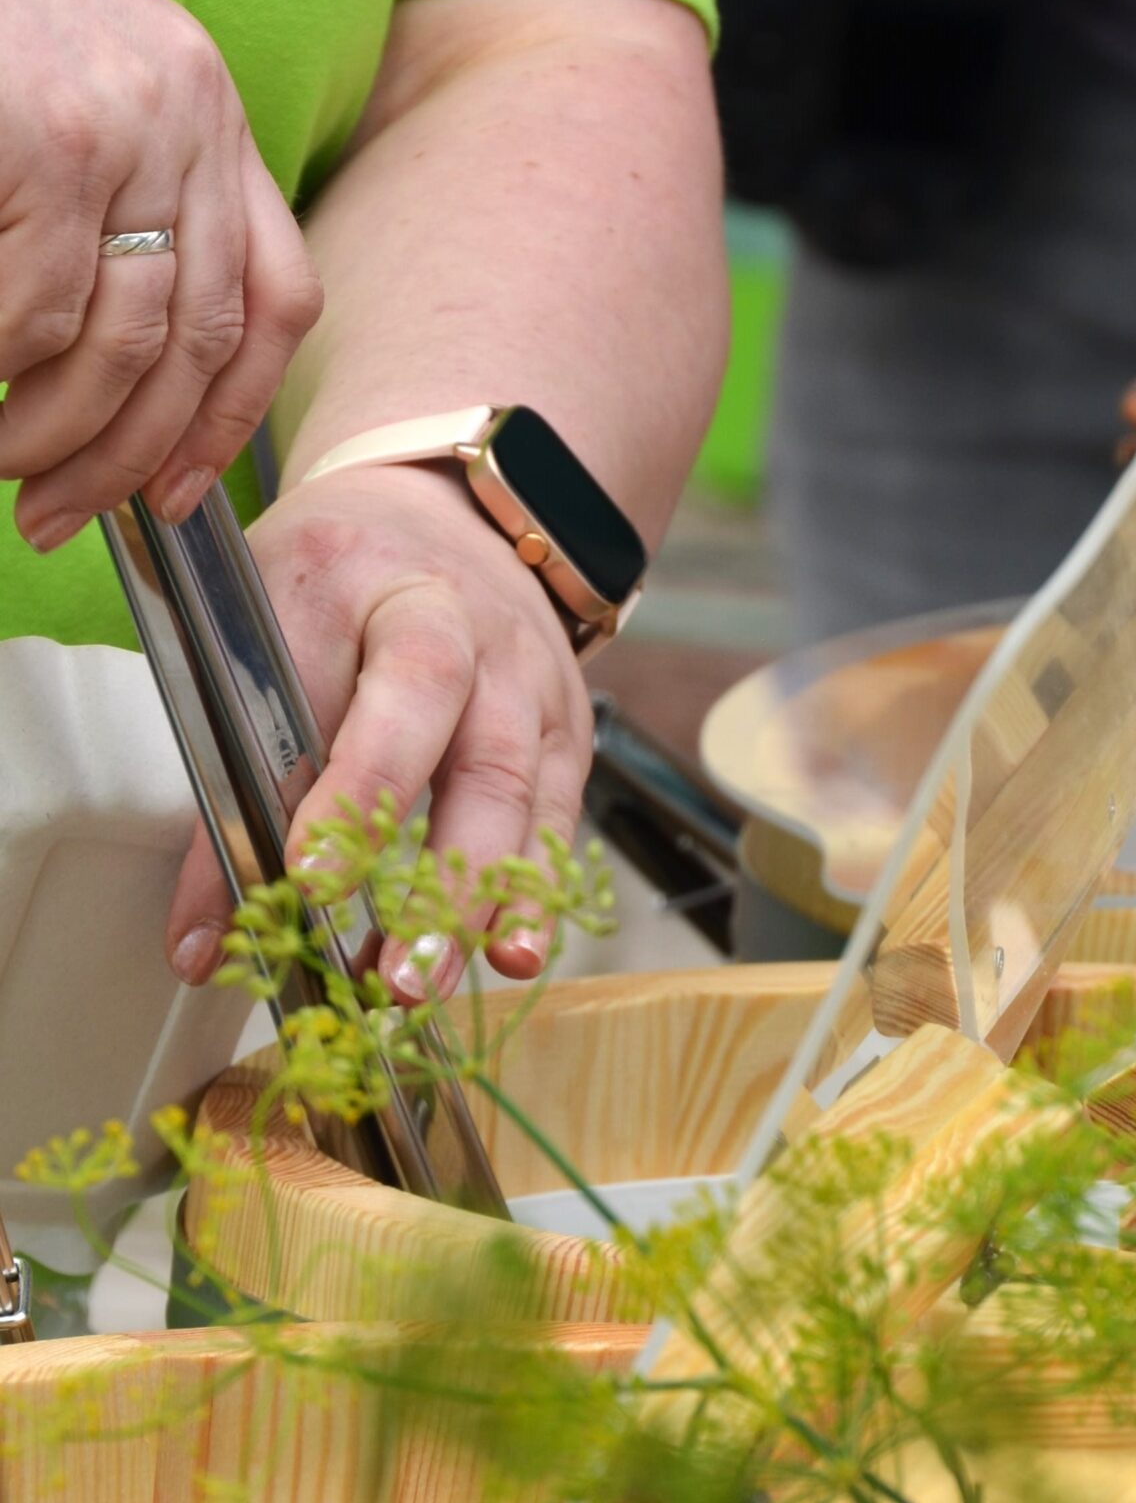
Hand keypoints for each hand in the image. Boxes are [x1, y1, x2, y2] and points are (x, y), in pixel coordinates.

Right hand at [0, 0, 320, 546]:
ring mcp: (123, 126)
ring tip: (1, 464)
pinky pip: (30, 314)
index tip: (179, 486)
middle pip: (196, 343)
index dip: (235, 414)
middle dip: (128, 455)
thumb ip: (118, 204)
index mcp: (208, 108)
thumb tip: (112, 370)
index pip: (275, 297)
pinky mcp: (47, 140)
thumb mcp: (69, 95)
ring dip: (51, 433)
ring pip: (113, 346)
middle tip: (58, 513)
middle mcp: (190, 115)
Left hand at [165, 465, 595, 995]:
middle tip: (387, 966)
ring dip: (478, 900)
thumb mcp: (256, 635)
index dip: (339, 792)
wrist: (448, 520)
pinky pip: (559, 818)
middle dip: (424, 862)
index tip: (304, 882)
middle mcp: (462, 624)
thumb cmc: (333, 586)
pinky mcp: (567, 730)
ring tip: (429, 982)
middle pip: (457, 739)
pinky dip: (535, 893)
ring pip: (518, 790)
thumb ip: (231, 780)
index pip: (343, 689)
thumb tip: (202, 942)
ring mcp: (527, 679)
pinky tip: (513, 954)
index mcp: (359, 582)